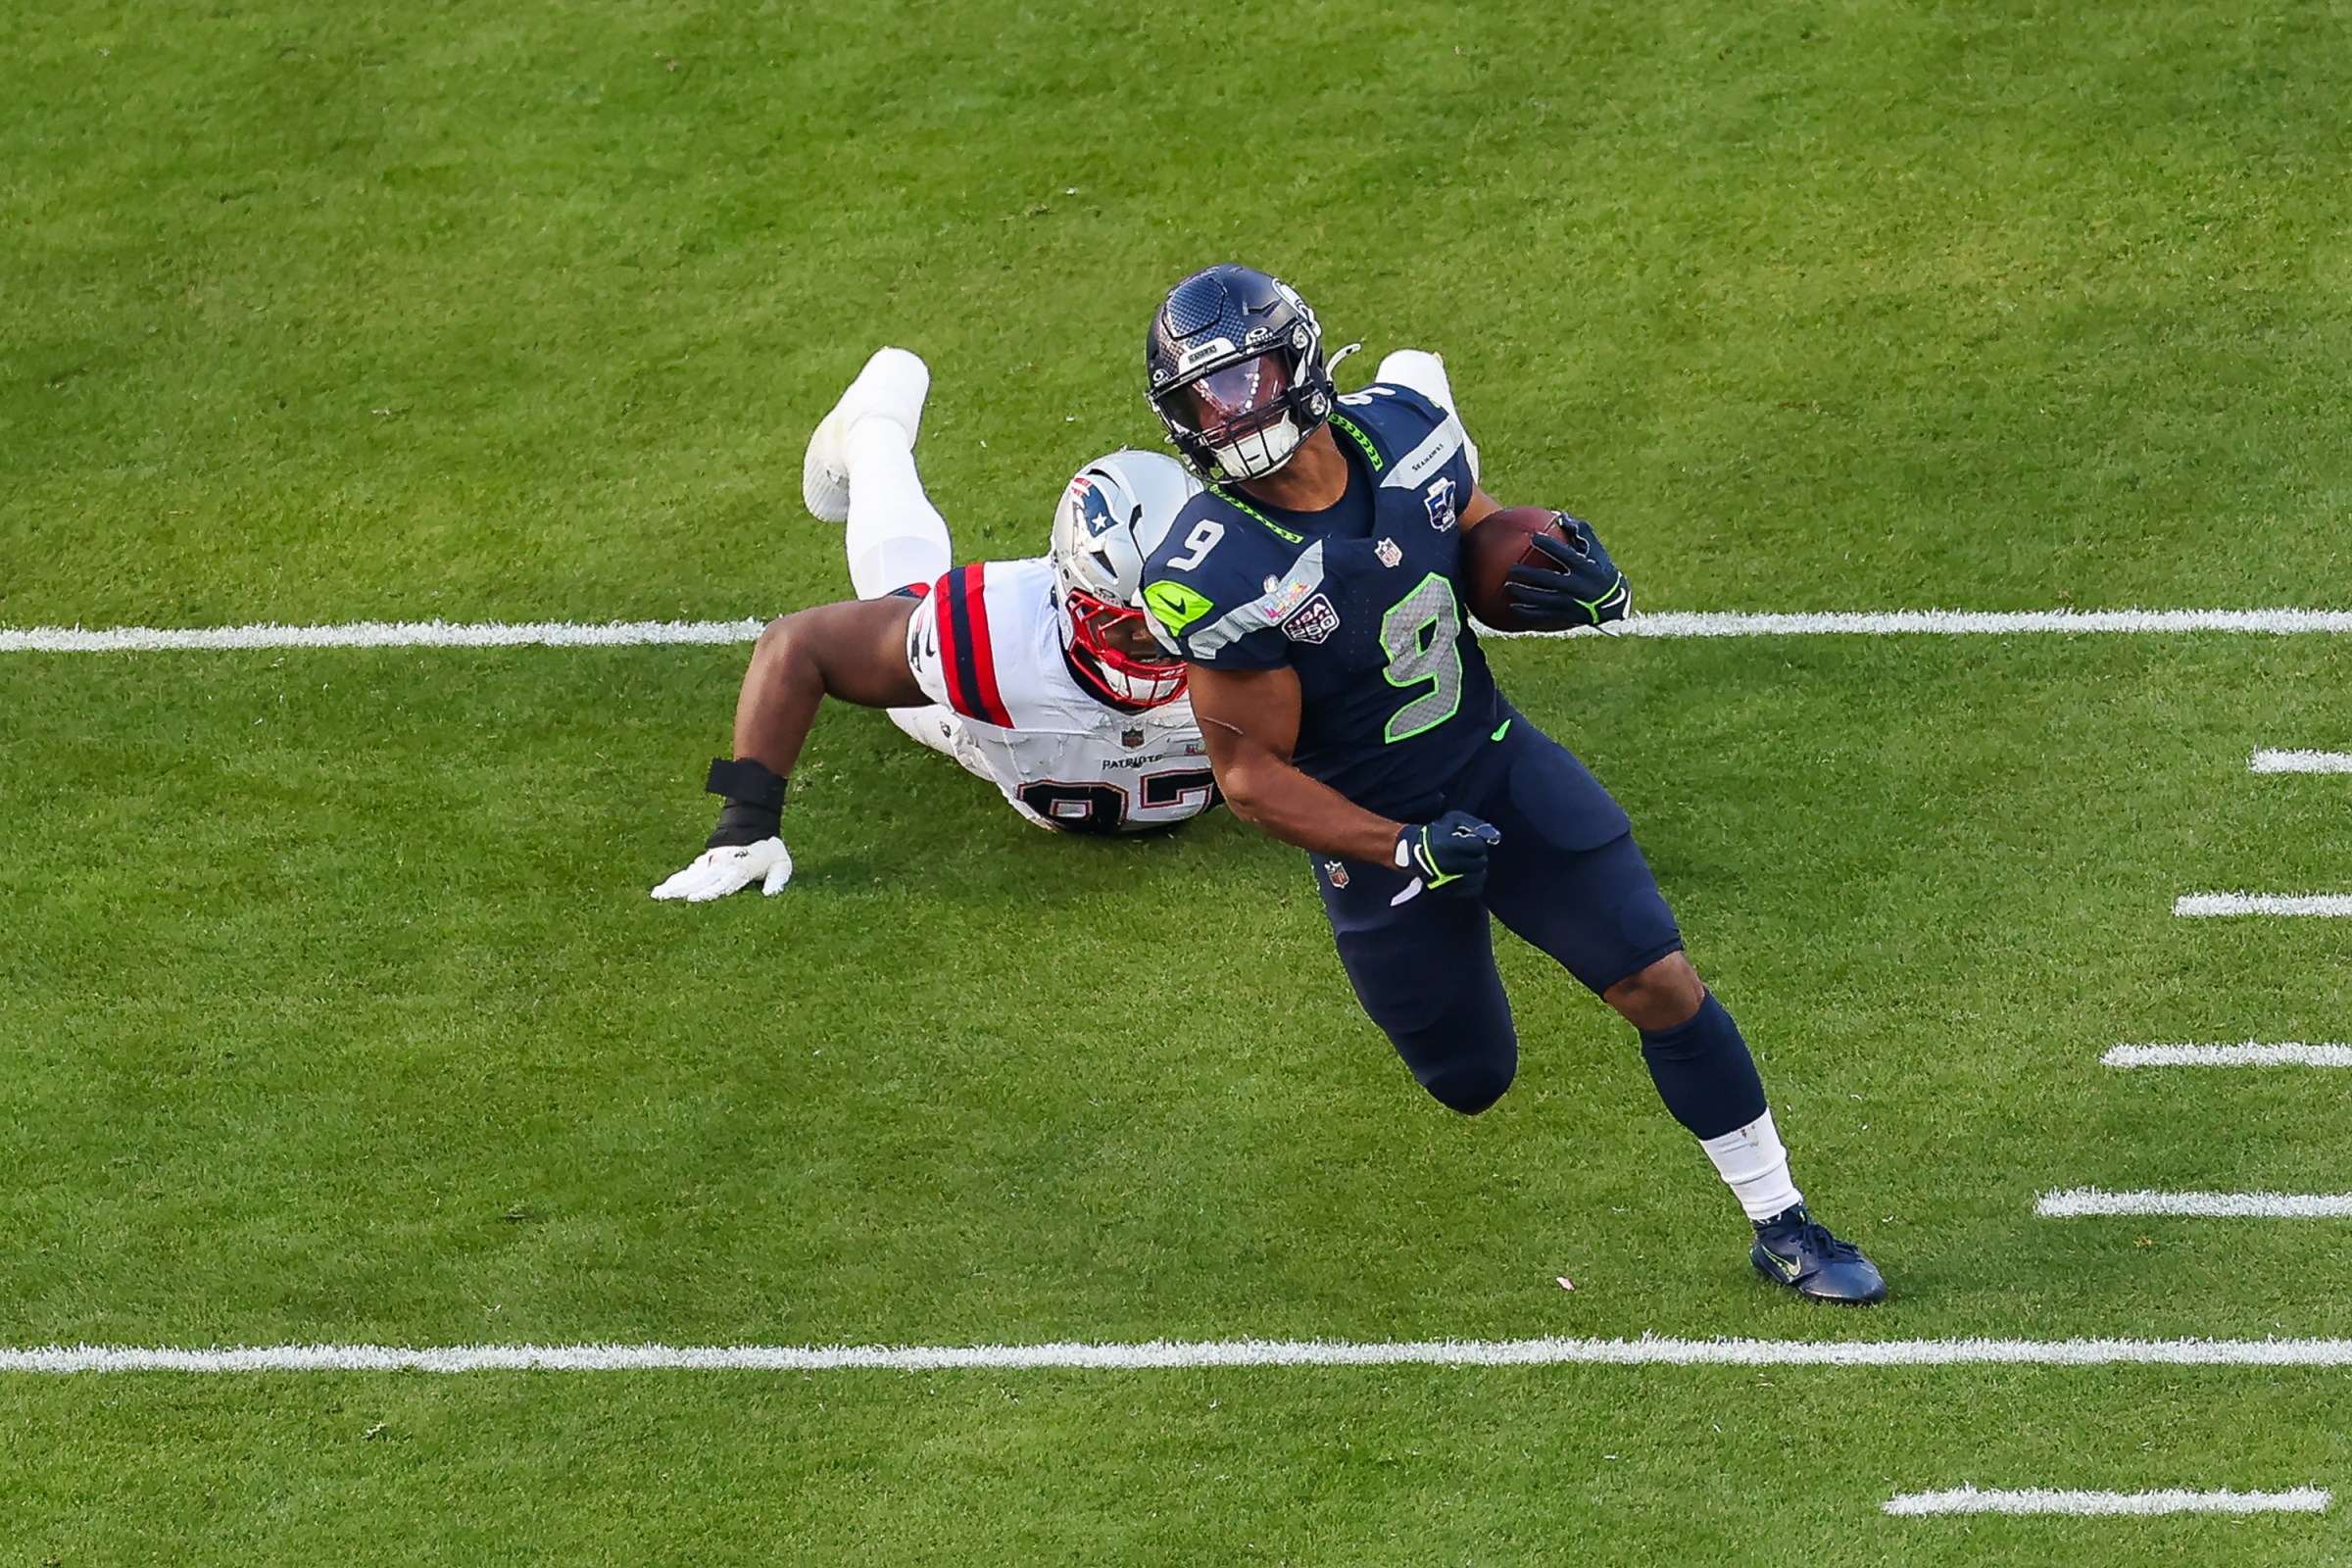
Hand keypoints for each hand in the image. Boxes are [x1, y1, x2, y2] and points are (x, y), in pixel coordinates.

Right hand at [650, 837, 793, 900]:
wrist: (754, 821)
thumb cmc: (769, 847)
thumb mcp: (781, 863)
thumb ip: (778, 880)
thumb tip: (772, 896)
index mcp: (739, 869)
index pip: (722, 884)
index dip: (708, 892)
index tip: (693, 899)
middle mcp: (722, 866)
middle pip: (699, 880)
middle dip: (681, 889)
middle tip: (663, 899)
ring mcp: (712, 861)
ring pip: (690, 875)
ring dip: (674, 884)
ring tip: (657, 894)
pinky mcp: (706, 859)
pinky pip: (690, 871)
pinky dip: (677, 879)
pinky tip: (665, 888)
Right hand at [1393, 810, 1501, 898]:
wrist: (1414, 852)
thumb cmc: (1437, 834)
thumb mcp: (1454, 820)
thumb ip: (1476, 825)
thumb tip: (1496, 836)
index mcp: (1447, 845)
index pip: (1479, 846)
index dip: (1477, 843)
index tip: (1470, 842)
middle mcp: (1446, 864)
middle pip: (1480, 862)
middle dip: (1478, 856)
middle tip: (1469, 853)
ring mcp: (1446, 880)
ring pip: (1479, 877)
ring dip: (1478, 870)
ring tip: (1469, 864)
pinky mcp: (1447, 892)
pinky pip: (1474, 890)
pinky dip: (1475, 883)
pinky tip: (1468, 875)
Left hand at [1504, 515, 1632, 631]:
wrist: (1613, 603)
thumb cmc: (1600, 570)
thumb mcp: (1596, 551)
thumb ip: (1580, 533)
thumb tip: (1560, 516)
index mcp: (1585, 568)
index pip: (1565, 555)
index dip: (1550, 546)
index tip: (1534, 538)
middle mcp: (1577, 586)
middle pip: (1548, 579)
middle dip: (1528, 575)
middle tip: (1512, 570)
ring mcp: (1571, 603)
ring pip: (1542, 599)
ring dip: (1524, 593)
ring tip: (1508, 586)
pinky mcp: (1565, 615)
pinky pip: (1544, 615)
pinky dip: (1527, 612)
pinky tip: (1513, 608)